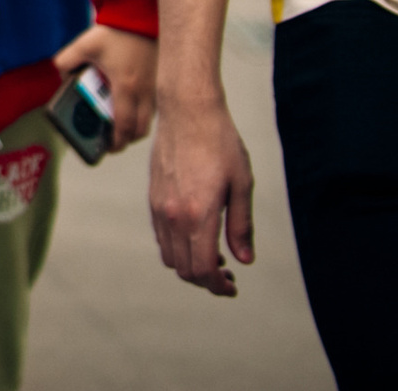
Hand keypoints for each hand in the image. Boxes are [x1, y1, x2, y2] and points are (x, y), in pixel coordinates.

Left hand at [55, 23, 156, 147]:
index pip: (125, 126)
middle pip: (141, 130)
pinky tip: (131, 104)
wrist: (142, 16)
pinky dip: (143, 113)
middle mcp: (144, 92)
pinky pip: (154, 107)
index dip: (116, 142)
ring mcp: (156, 88)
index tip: (107, 147)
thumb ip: (66, 60)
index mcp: (126, 87)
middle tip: (113, 140)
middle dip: (127, 140)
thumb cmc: (116, 32)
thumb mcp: (85, 44)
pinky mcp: (161, 81)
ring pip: (149, 120)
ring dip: (135, 127)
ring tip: (120, 124)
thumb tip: (61, 74)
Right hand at [148, 93, 253, 295]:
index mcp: (199, 215)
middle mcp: (174, 216)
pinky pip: (161, 236)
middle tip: (227, 275)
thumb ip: (241, 226)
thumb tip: (244, 259)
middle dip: (206, 280)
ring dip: (190, 265)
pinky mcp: (153, 197)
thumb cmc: (220, 143)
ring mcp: (160, 207)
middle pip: (184, 269)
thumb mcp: (242, 184)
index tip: (232, 286)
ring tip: (213, 256)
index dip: (218, 286)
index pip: (203, 269)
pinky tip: (196, 236)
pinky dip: (177, 248)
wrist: (188, 111)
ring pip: (170, 256)